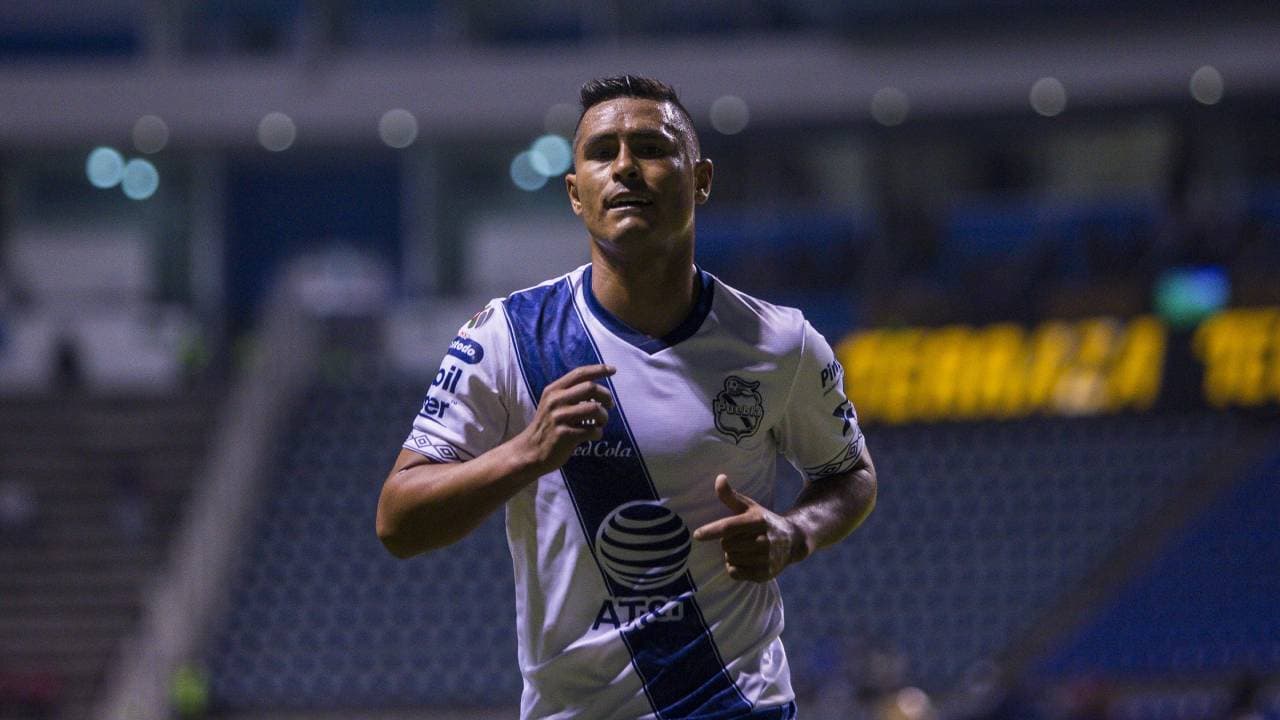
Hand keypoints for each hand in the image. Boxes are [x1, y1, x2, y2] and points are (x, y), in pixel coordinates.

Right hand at [513, 364, 614, 476]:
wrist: (530, 452)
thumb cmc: (547, 427)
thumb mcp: (552, 404)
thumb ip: (570, 394)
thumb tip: (598, 389)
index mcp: (553, 390)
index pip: (579, 373)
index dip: (599, 369)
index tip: (613, 370)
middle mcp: (555, 401)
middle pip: (591, 388)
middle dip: (606, 396)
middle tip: (609, 406)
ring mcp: (559, 418)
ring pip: (595, 409)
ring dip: (604, 417)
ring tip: (600, 423)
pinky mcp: (565, 435)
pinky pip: (592, 430)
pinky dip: (598, 433)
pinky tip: (593, 435)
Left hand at [692, 474, 809, 582]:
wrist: (793, 541)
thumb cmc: (765, 521)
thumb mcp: (750, 507)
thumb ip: (731, 496)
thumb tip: (719, 477)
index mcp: (758, 521)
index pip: (729, 527)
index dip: (711, 531)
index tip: (697, 535)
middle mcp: (763, 540)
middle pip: (726, 545)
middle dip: (727, 542)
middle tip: (739, 538)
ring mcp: (765, 559)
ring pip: (730, 559)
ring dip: (731, 554)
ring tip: (744, 548)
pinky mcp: (764, 574)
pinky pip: (735, 573)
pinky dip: (734, 567)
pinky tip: (745, 560)